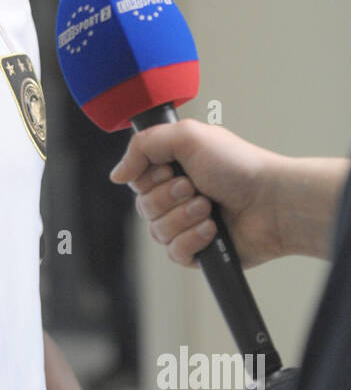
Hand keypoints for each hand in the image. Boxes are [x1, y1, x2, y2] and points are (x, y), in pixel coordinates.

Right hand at [109, 119, 283, 268]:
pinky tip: (213, 230)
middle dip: (169, 197)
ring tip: (209, 208)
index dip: (150, 177)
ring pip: (156, 231)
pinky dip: (193, 239)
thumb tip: (116, 174)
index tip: (172, 169)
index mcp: (174, 169)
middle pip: (143, 207)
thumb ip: (143, 145)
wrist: (272, 202)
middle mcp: (178, 197)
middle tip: (196, 188)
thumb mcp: (186, 136)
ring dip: (183, 217)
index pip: (136, 179)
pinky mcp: (198, 251)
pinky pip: (174, 253)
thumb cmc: (238, 166)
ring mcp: (187, 225)